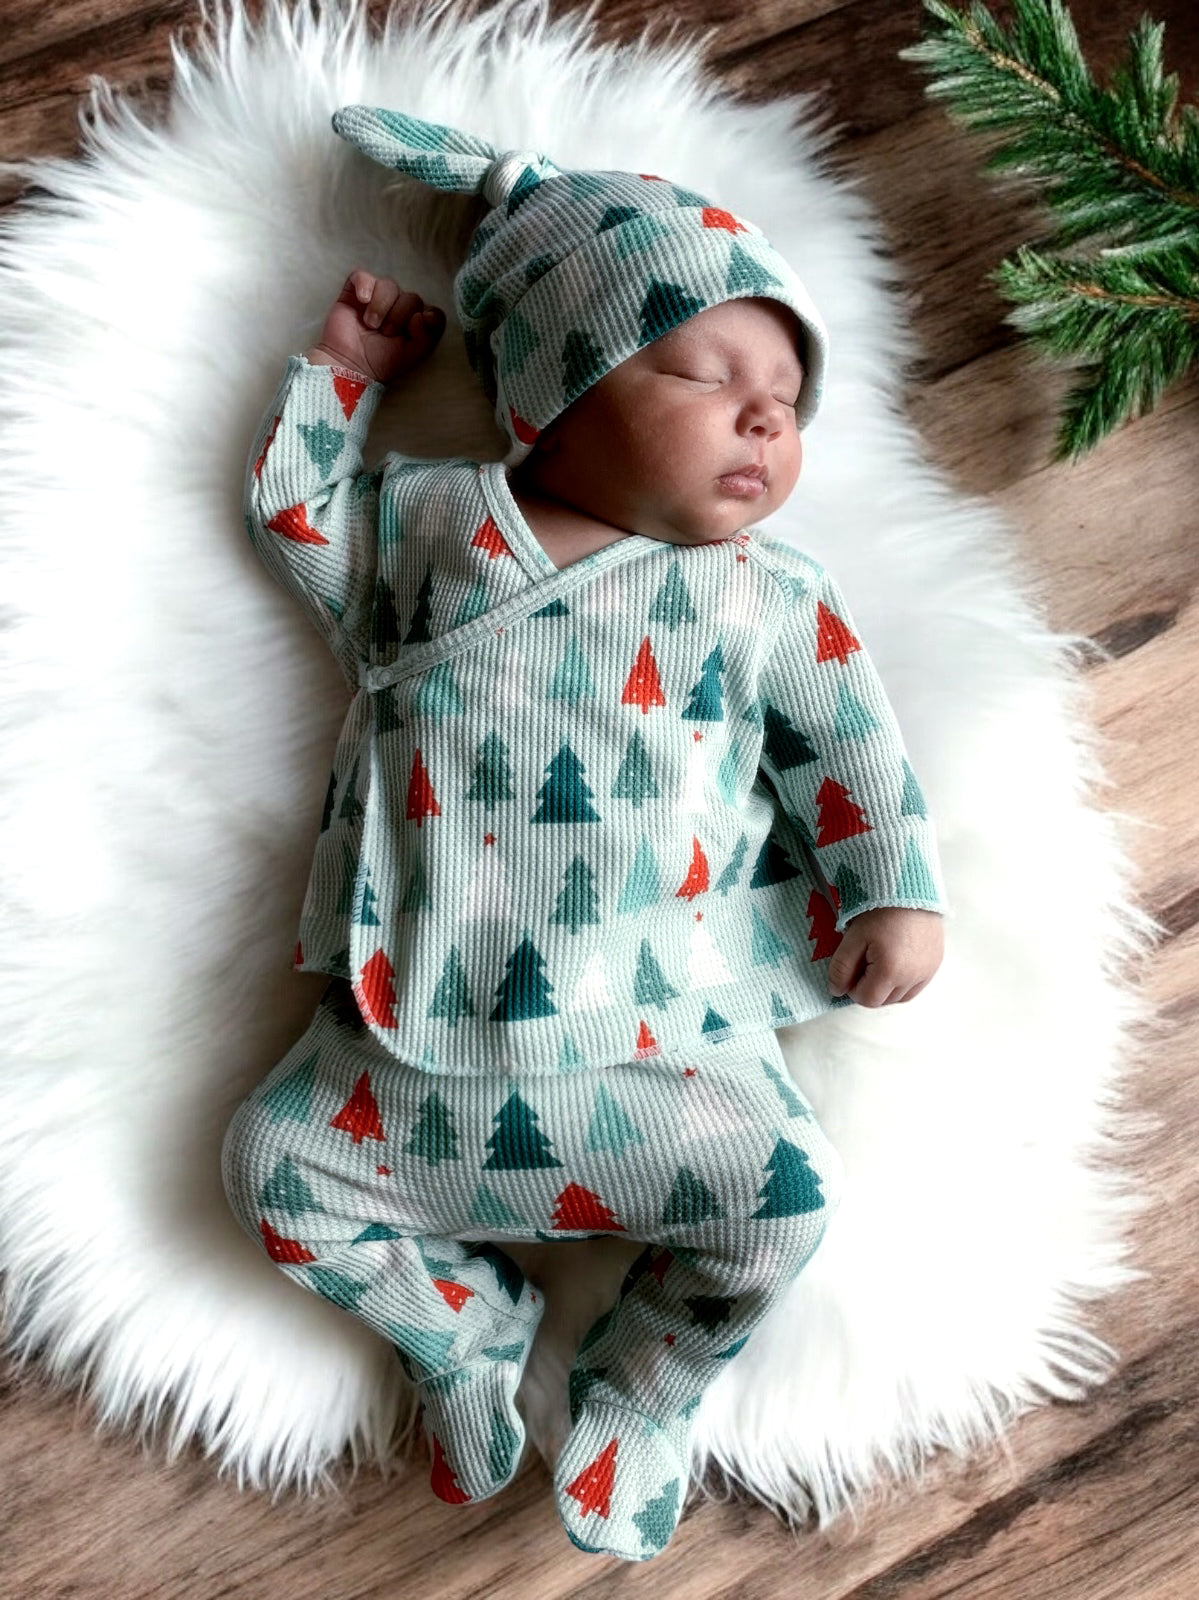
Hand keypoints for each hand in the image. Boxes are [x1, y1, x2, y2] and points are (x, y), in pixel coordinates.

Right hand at [311, 270, 446, 385]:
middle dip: (400, 317)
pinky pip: (363, 276)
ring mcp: (377, 298)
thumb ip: (427, 336)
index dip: (426, 319)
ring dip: (382, 306)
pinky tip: (362, 301)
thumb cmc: (381, 362)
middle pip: (412, 298)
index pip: (431, 311)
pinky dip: (364, 286)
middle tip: (385, 333)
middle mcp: (399, 307)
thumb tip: (424, 314)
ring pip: (389, 285)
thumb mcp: (412, 354)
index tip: (412, 331)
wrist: (350, 366)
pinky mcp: (354, 292)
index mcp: (415, 323)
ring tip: (371, 324)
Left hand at [827, 906, 942, 1006]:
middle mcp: (913, 977)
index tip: (852, 966)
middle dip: (869, 987)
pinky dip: (903, 981)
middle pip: (884, 1000)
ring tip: (880, 960)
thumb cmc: (877, 910)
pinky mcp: (936, 963)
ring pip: (901, 997)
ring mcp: (928, 971)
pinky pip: (916, 986)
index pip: (867, 1000)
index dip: (853, 986)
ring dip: (887, 987)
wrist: (908, 887)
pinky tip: (895, 962)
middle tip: (865, 959)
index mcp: (891, 972)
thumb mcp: (852, 938)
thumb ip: (841, 968)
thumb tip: (836, 991)